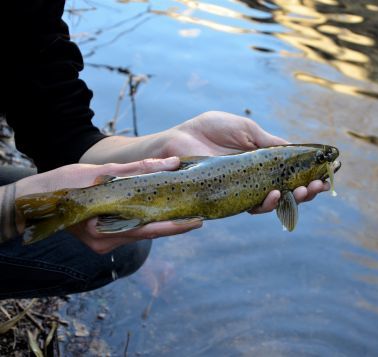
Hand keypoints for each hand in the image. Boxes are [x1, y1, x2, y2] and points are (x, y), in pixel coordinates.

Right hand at [16, 157, 200, 253]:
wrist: (29, 201)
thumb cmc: (60, 185)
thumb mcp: (98, 173)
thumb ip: (136, 170)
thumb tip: (170, 164)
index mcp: (103, 231)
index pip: (148, 229)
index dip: (174, 226)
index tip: (197, 221)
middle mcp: (106, 242)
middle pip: (147, 232)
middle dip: (172, 223)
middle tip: (198, 215)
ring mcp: (102, 242)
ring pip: (139, 230)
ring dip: (159, 220)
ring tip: (183, 210)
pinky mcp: (101, 236)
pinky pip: (129, 228)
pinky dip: (144, 218)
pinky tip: (157, 208)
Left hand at [162, 112, 329, 212]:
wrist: (177, 141)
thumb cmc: (209, 130)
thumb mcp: (246, 129)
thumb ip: (270, 142)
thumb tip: (297, 150)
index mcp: (263, 160)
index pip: (292, 171)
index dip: (310, 174)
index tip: (327, 172)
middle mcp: (256, 178)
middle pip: (288, 190)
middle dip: (307, 191)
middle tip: (318, 187)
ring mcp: (244, 190)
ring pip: (274, 201)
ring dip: (291, 199)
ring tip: (301, 192)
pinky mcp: (229, 200)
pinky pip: (252, 206)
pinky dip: (266, 203)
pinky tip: (275, 194)